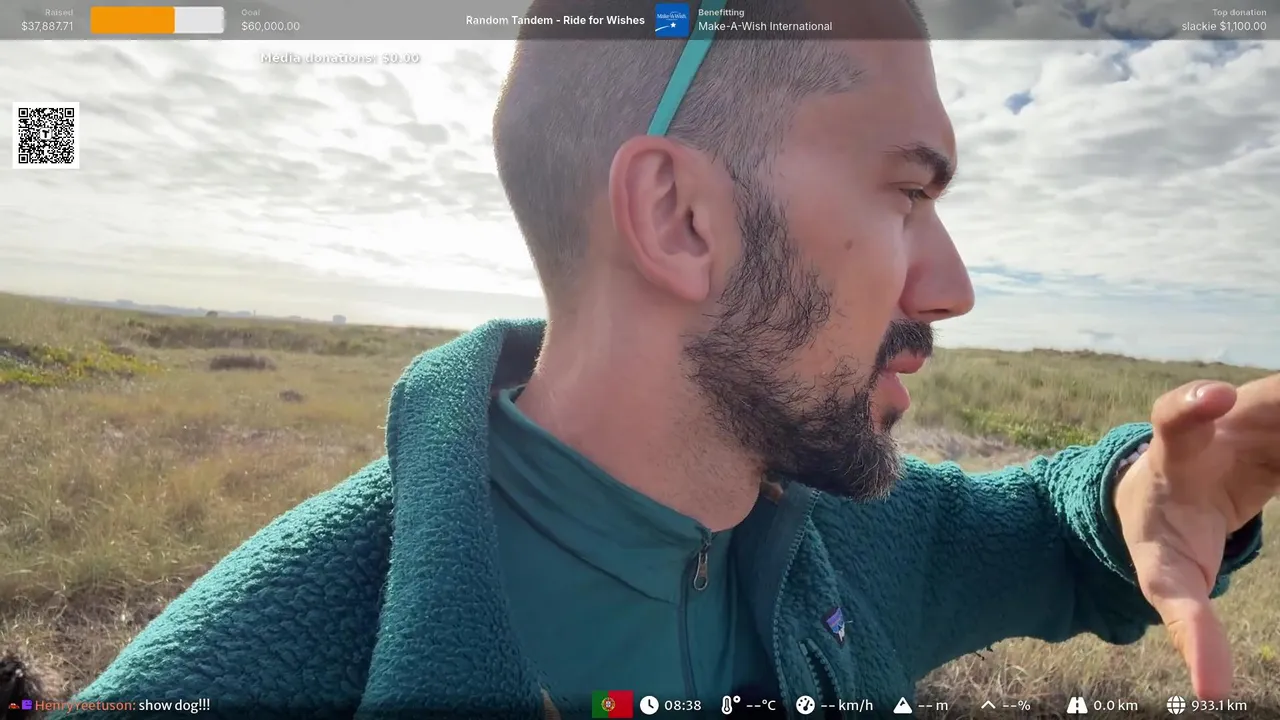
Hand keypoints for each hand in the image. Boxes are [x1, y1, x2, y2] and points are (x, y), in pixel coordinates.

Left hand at [1113, 374, 1279, 699]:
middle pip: (1264, 399)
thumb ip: (1189, 626)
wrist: (1163, 499)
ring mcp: (1254, 416)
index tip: (1218, 397)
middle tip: (1279, 417)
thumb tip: (1210, 693)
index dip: (1193, 402)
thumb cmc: (1161, 535)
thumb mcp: (1166, 579)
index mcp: (1175, 457)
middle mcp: (1217, 423)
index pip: (1174, 416)